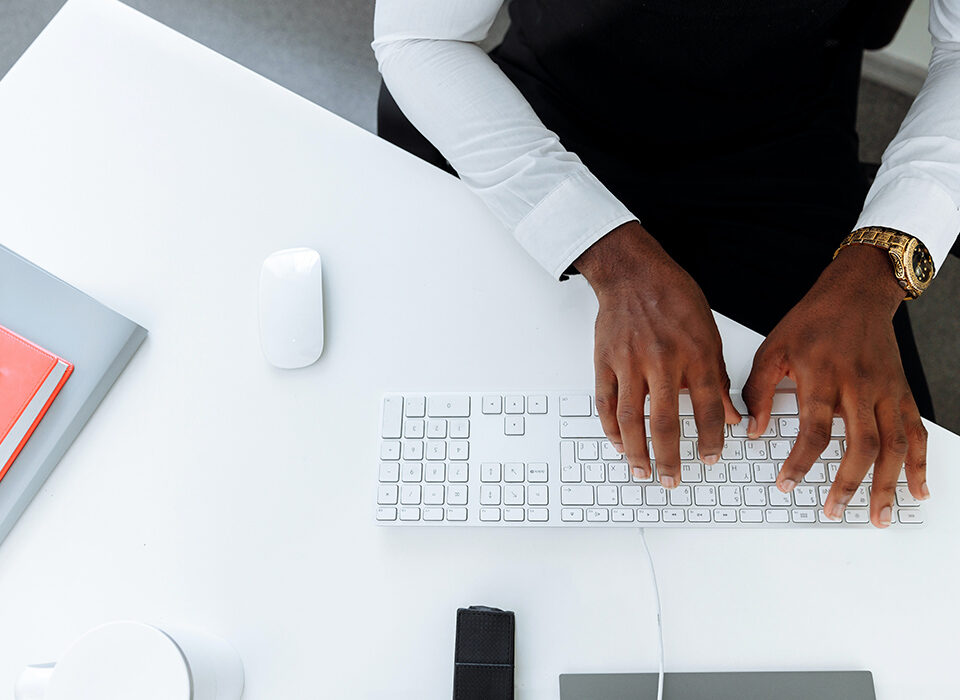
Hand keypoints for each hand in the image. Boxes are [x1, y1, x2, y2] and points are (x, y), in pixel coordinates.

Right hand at [575, 221, 740, 487]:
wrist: (633, 272)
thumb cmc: (673, 297)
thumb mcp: (708, 333)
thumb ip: (718, 377)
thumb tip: (731, 414)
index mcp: (695, 354)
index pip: (708, 408)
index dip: (711, 439)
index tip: (710, 458)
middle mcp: (662, 361)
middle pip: (664, 422)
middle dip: (669, 458)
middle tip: (672, 480)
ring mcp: (629, 362)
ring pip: (630, 418)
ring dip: (636, 451)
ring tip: (642, 471)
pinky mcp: (605, 361)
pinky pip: (605, 402)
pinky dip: (611, 428)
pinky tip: (619, 444)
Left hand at [742, 244, 928, 527]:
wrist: (856, 294)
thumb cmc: (813, 321)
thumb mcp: (773, 349)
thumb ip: (759, 391)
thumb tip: (752, 430)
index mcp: (823, 376)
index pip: (815, 429)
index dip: (801, 461)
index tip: (786, 484)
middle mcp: (860, 386)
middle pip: (861, 445)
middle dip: (848, 483)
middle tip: (833, 510)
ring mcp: (887, 391)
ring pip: (894, 446)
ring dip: (887, 485)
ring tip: (878, 516)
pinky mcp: (903, 393)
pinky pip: (916, 433)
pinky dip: (919, 464)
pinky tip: (917, 491)